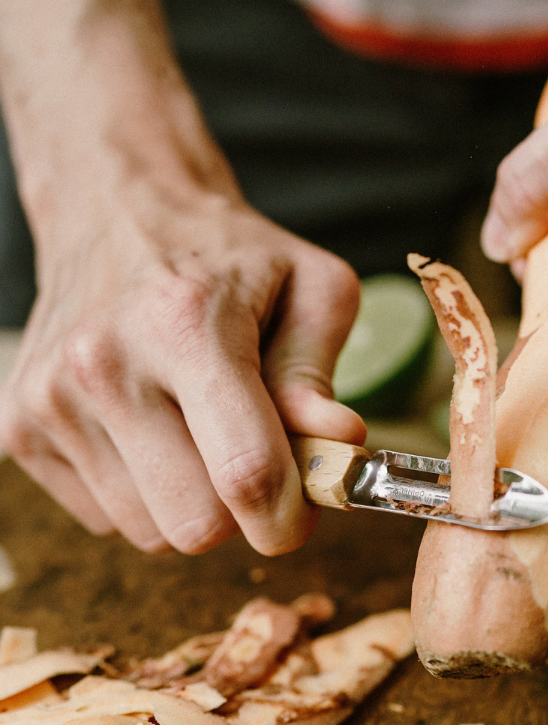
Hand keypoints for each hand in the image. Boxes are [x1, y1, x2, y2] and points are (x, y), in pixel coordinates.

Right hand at [0, 0, 364, 555]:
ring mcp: (45, 401)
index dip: (288, 517)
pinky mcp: (13, 424)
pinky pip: (104, 510)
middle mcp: (100, 368)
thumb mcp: (314, 288)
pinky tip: (160, 424)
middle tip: (266, 455)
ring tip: (211, 422)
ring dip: (197, 496)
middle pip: (192, 523)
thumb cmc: (236, 242)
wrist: (120, 198)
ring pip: (147, 526)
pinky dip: (148, 487)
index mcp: (184, 325)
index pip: (243, 475)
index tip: (308, 513)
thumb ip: (330, 372)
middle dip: (245, 510)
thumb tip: (339, 456)